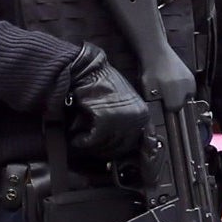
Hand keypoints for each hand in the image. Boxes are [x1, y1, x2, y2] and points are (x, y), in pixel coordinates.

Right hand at [62, 44, 146, 160]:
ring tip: (82, 141)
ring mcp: (124, 118)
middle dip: (104, 149)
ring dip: (92, 147)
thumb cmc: (101, 85)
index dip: (119, 149)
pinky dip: (82, 142)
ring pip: (107, 146)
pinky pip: (93, 141)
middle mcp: (138, 117)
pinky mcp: (107, 119)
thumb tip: (120, 142)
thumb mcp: (122, 104)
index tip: (106, 151)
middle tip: (90, 147)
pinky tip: (78, 138)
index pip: (136, 143)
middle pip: (121, 147)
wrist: (88, 71)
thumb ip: (125, 121)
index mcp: (143, 114)